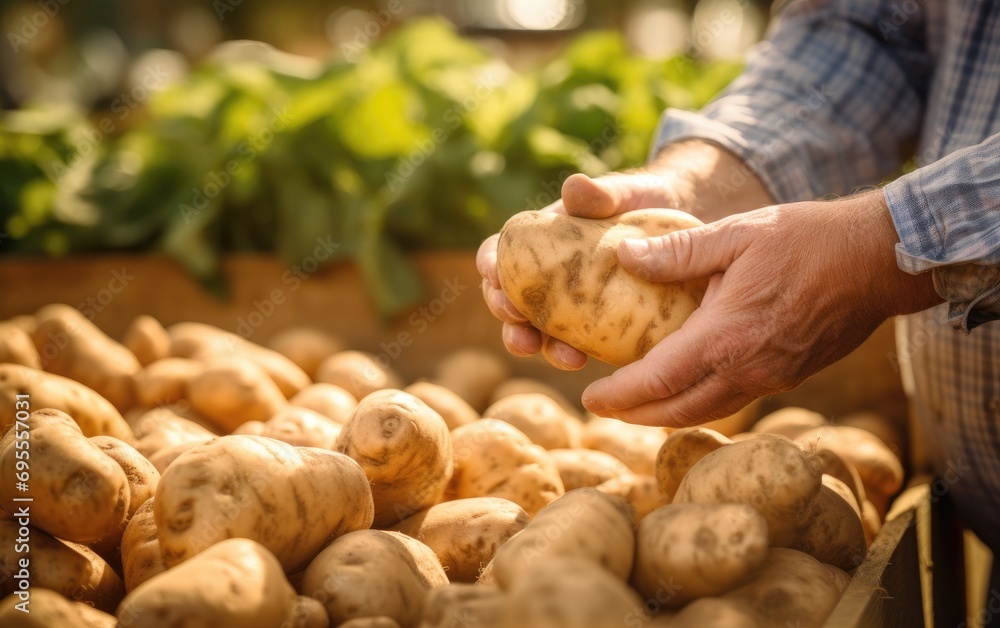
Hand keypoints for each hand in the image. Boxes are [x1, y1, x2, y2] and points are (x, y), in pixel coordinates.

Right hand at [477, 140, 774, 368]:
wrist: (685, 222)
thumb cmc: (646, 201)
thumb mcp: (628, 192)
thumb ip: (603, 192)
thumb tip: (576, 187)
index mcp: (542, 239)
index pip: (501, 251)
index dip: (490, 264)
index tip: (493, 274)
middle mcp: (549, 274)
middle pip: (511, 299)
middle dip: (510, 320)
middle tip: (522, 332)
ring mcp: (572, 303)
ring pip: (540, 329)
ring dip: (543, 347)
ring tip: (563, 358)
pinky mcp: (598, 325)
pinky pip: (578, 343)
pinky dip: (576, 353)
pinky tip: (589, 363)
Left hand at [581, 190, 941, 425]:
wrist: (880, 260)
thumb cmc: (808, 239)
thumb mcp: (736, 233)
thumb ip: (678, 250)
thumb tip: (624, 255)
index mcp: (726, 335)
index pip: (657, 381)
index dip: (618, 396)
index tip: (590, 399)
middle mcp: (748, 368)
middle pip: (677, 412)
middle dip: (635, 415)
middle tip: (603, 408)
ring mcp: (773, 378)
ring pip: (707, 412)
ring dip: (667, 414)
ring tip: (637, 404)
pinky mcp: (790, 376)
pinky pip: (733, 400)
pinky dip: (700, 401)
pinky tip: (688, 385)